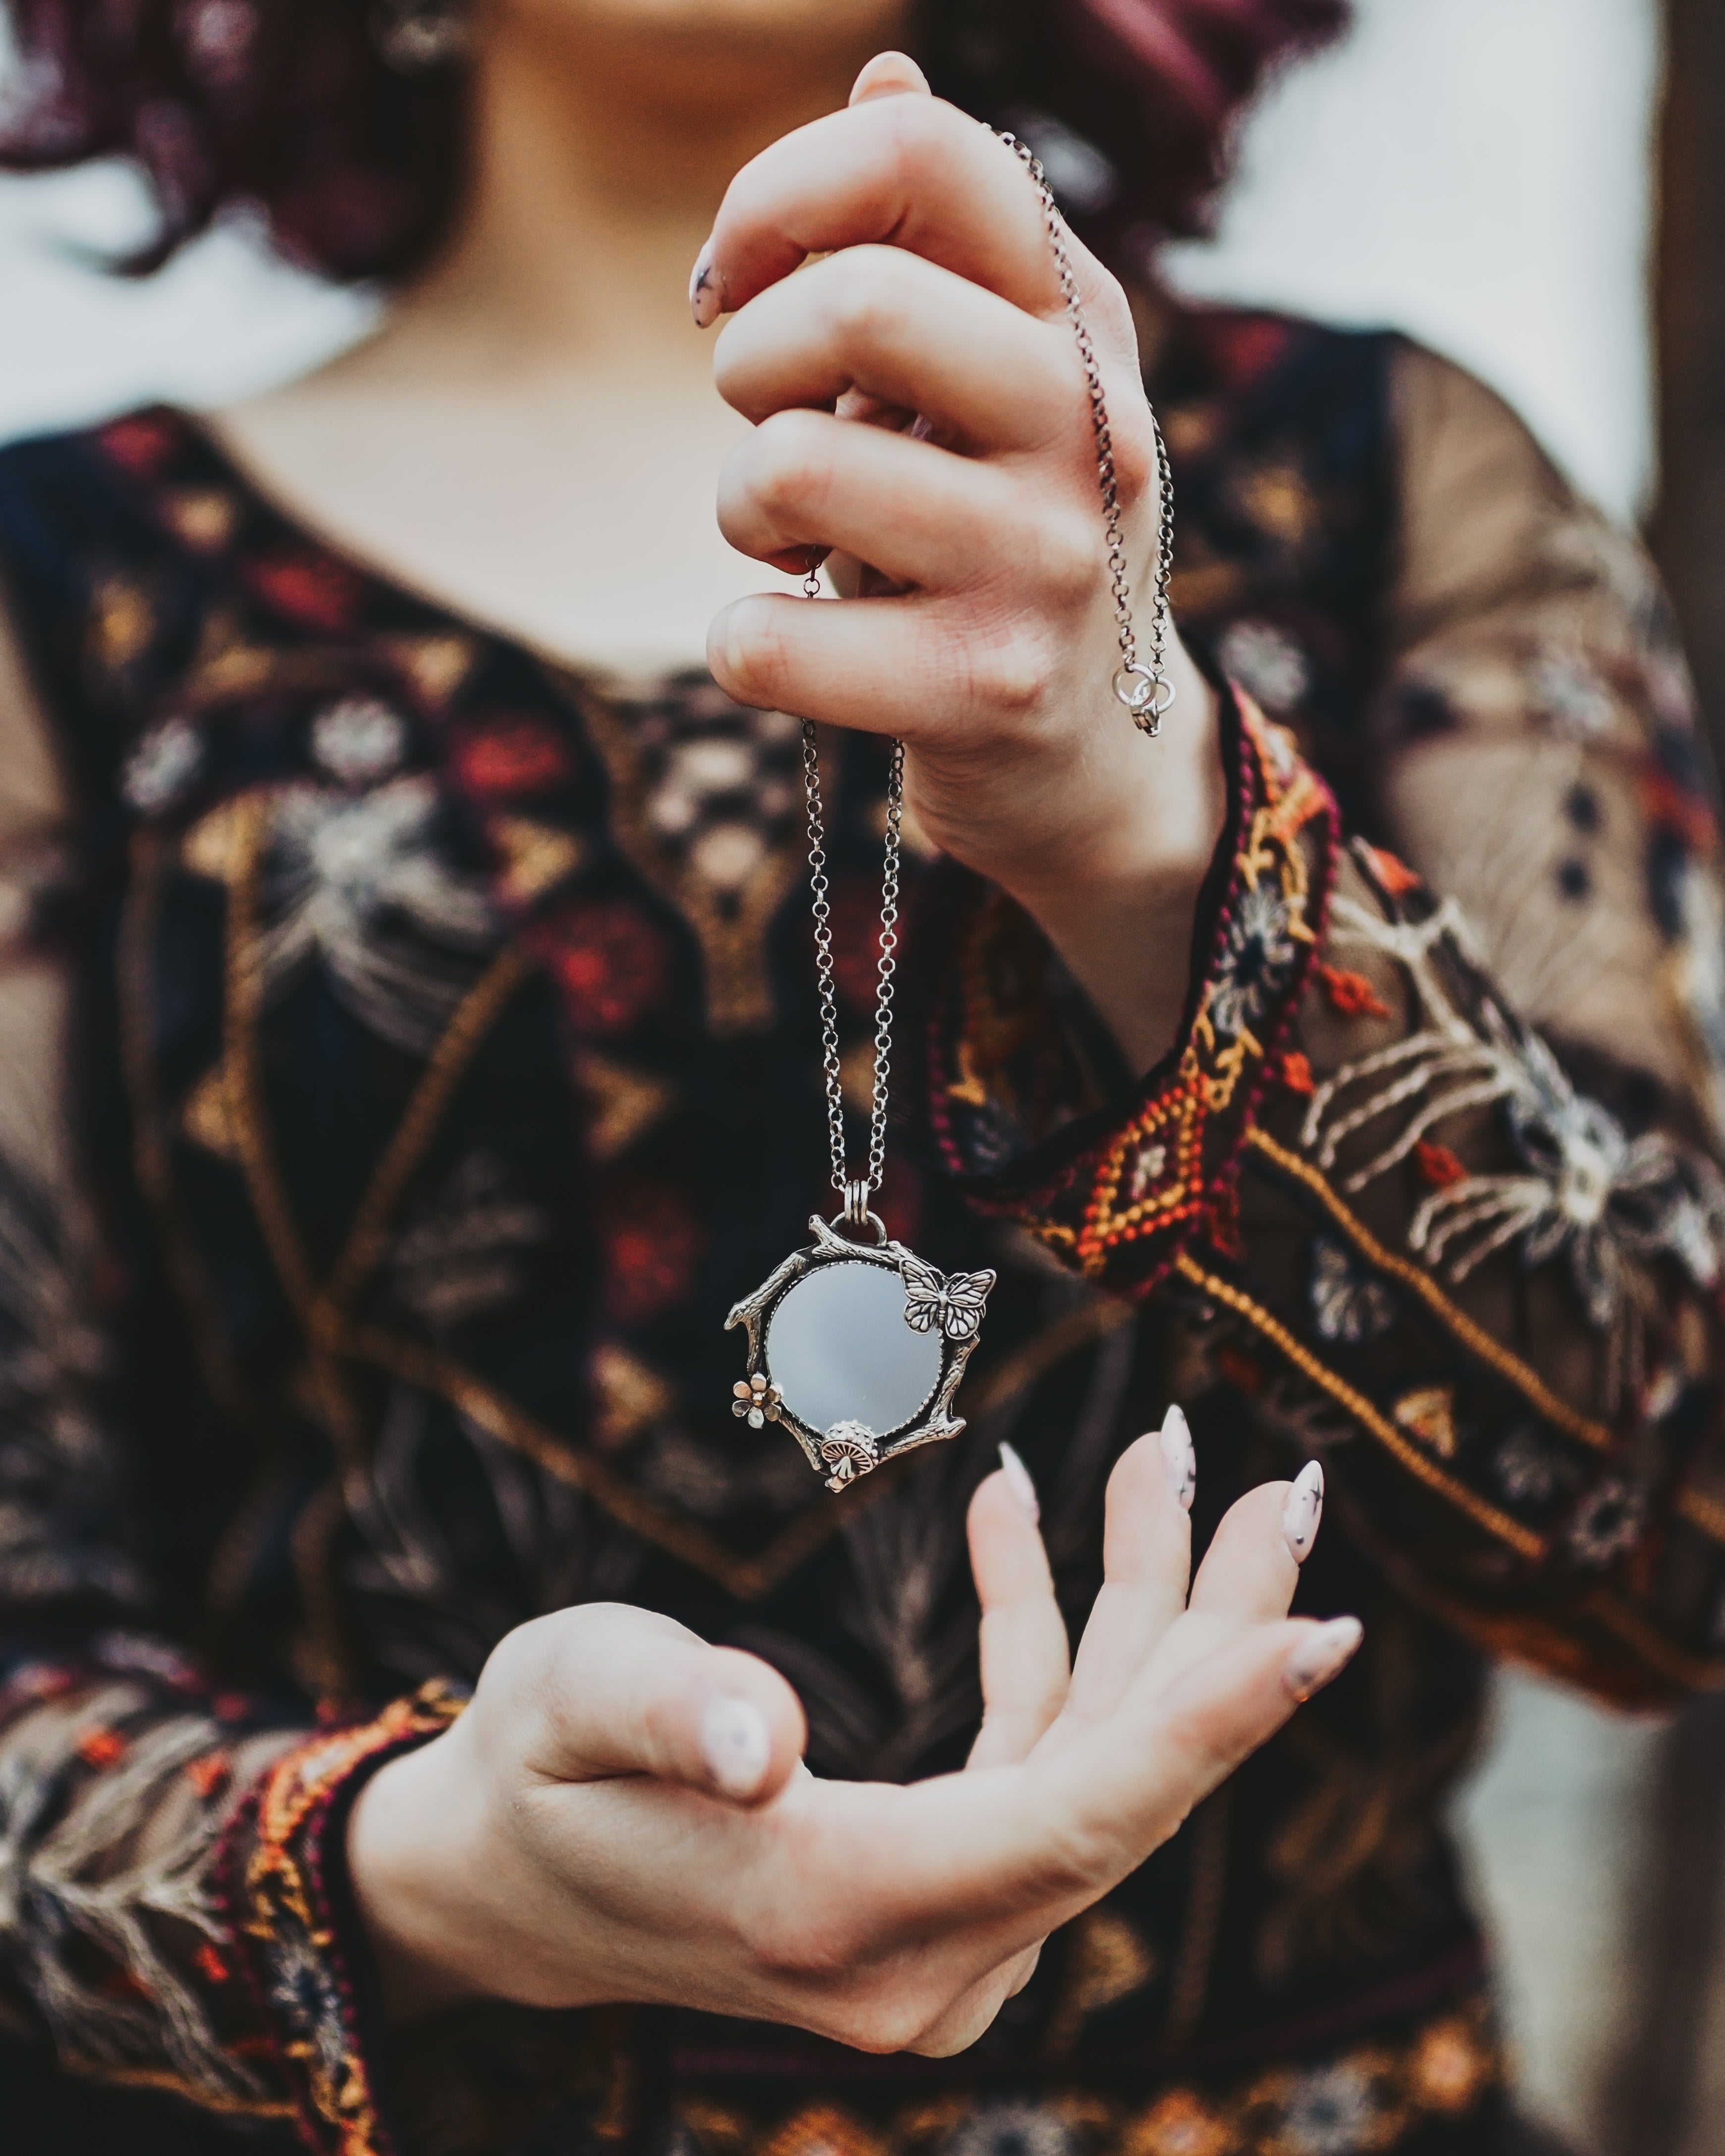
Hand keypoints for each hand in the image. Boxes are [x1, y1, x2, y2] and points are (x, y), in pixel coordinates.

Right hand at [349, 1420, 1355, 2050]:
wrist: (503, 1880)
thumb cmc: (531, 1769)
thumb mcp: (573, 1704)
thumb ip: (674, 1715)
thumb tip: (767, 1743)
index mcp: (838, 1911)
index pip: (1074, 1822)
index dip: (1209, 1726)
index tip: (1323, 1627)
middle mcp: (915, 1958)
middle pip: (1115, 1790)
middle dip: (1210, 1634)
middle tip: (1286, 1489)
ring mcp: (933, 1939)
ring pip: (1089, 1769)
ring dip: (1136, 1617)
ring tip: (1165, 1464)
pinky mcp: (932, 1895)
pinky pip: (1027, 1764)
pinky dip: (1040, 1643)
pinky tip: (1012, 1521)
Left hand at [694, 55, 1227, 1068]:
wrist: (1089, 756)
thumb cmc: (1000, 540)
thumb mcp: (994, 382)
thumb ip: (937, 244)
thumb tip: (884, 68)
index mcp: (1080, 321)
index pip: (931, 155)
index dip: (784, 190)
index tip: (731, 277)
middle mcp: (1090, 427)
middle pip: (857, 302)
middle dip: (752, 364)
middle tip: (765, 424)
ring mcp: (1048, 562)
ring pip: (792, 469)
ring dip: (740, 507)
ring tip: (789, 543)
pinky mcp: (985, 690)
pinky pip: (763, 639)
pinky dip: (743, 642)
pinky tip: (802, 646)